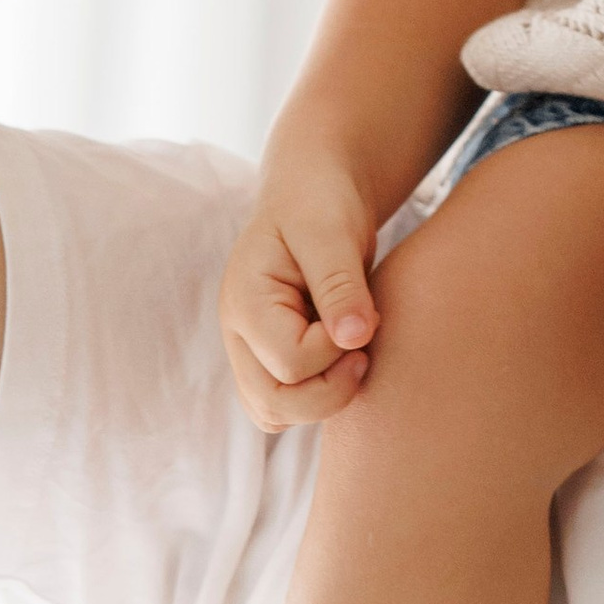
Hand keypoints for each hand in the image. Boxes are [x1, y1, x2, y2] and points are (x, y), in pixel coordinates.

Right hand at [220, 163, 382, 430]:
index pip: (289, 363)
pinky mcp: (270, 357)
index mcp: (246, 302)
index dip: (335, 352)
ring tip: (355, 356)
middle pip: (275, 404)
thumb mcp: (332, 231)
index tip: (363, 317)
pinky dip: (317, 397)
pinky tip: (344, 363)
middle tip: (365, 351)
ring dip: (324, 400)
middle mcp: (238, 334)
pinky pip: (285, 405)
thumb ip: (339, 284)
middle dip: (331, 390)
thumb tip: (354, 339)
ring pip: (276, 414)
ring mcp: (250, 350)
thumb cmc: (321, 201)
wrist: (314, 189)